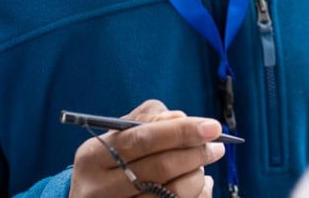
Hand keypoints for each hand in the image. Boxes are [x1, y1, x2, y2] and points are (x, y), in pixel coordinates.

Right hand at [68, 100, 225, 196]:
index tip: (213, 127)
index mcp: (92, 157)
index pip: (143, 139)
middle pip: (161, 168)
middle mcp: (99, 189)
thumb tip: (180, 118)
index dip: (181, 131)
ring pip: (173, 193)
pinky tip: (199, 185)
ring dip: (196, 177)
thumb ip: (148, 120)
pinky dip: (198, 195)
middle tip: (216, 147)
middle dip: (196, 154)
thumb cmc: (112, 162)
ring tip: (200, 167)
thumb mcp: (117, 137)